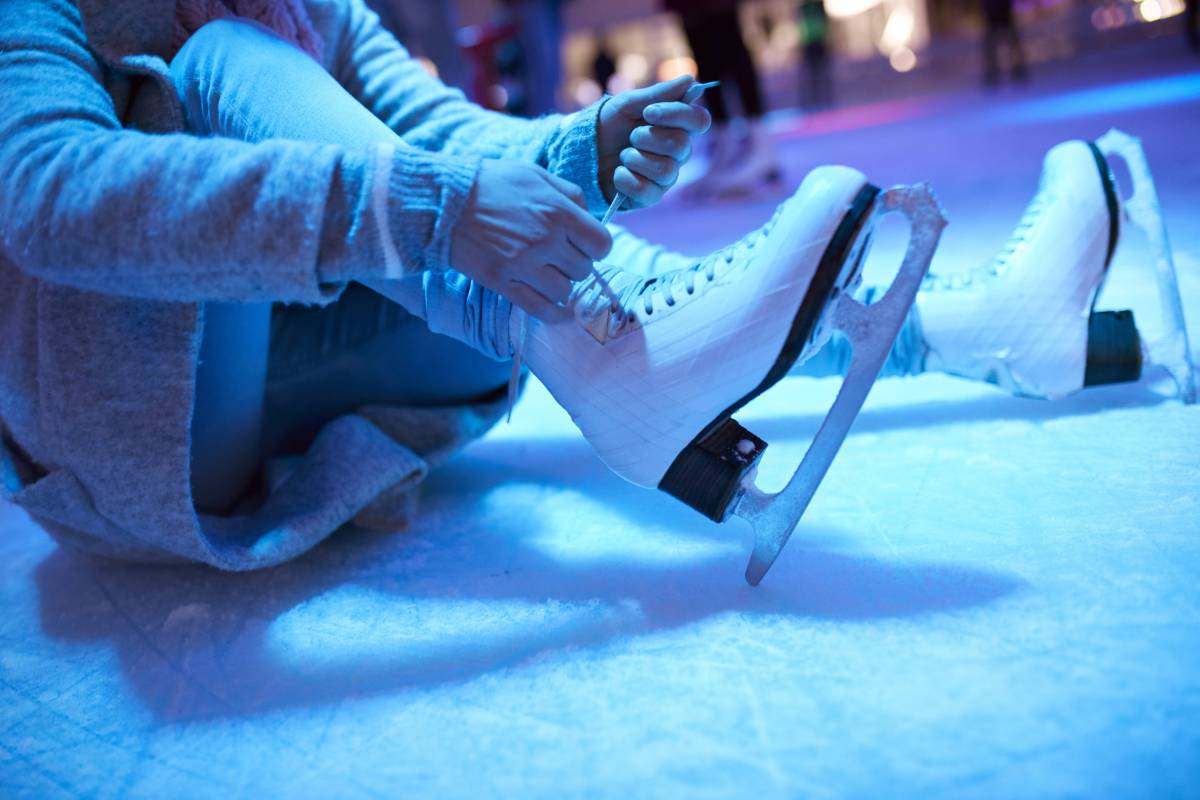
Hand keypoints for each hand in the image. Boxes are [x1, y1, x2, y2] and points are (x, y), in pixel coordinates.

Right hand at [451, 160, 612, 322]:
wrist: (443, 201)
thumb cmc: (491, 183)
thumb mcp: (535, 174)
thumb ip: (569, 193)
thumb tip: (590, 218)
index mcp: (558, 211)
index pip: (601, 244)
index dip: (595, 246)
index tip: (584, 244)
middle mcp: (546, 240)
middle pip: (584, 269)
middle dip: (575, 263)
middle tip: (559, 256)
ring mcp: (524, 265)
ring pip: (564, 291)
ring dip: (560, 285)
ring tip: (547, 273)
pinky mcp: (503, 283)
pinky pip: (540, 309)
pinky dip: (553, 313)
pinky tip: (556, 309)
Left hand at [597, 75, 712, 208]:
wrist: (583, 151)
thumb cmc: (609, 124)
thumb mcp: (629, 104)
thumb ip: (659, 94)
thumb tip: (690, 80)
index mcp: (676, 126)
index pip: (699, 120)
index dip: (677, 115)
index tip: (649, 112)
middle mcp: (677, 153)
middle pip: (681, 145)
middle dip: (648, 138)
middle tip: (631, 136)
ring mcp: (665, 177)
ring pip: (665, 170)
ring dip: (635, 158)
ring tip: (622, 155)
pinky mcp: (650, 196)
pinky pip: (646, 190)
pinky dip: (625, 179)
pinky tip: (617, 173)